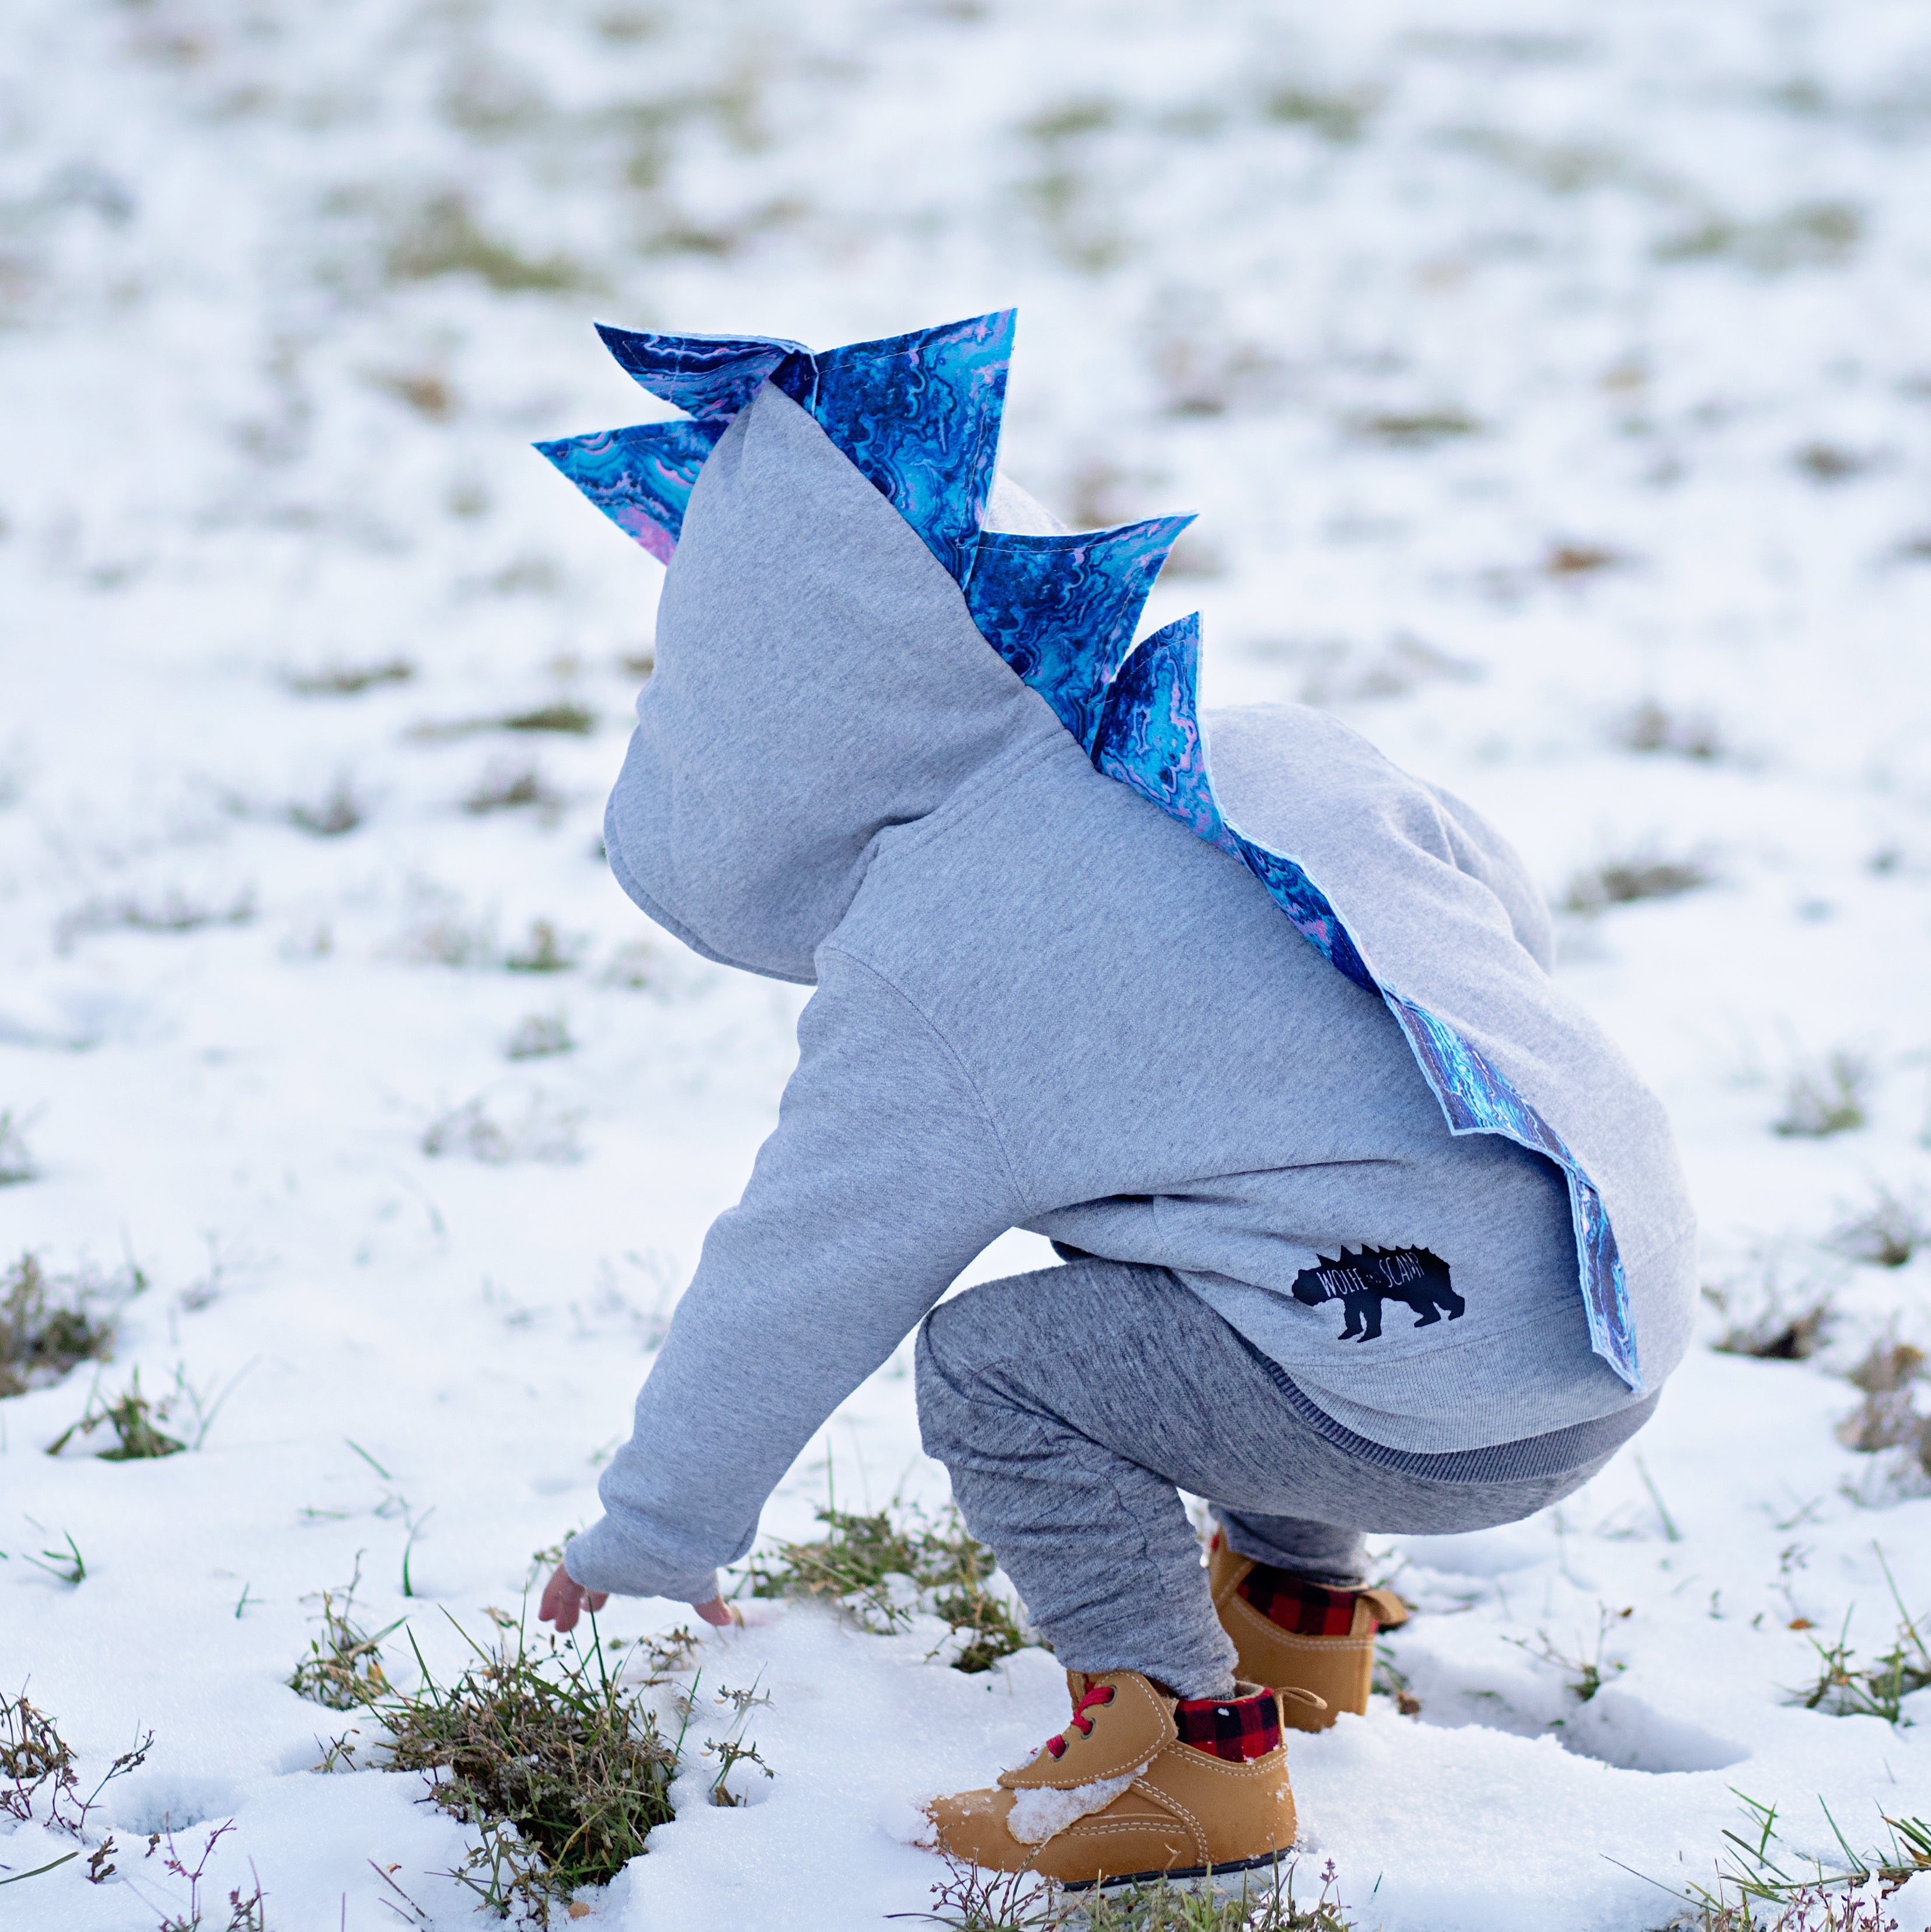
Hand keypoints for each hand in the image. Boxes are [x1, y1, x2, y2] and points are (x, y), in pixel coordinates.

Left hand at [537, 1562, 736, 1632]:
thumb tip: (729, 1620)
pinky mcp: (582, 1557)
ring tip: (561, 1627)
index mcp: (641, 1558)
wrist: (668, 1528)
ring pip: (577, 1579)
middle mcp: (618, 1553)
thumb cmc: (686, 1555)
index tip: (603, 1604)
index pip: (622, 1573)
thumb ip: (707, 1602)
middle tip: (587, 1609)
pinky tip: (547, 1618)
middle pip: (598, 1574)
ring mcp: (599, 1553)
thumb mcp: (697, 1584)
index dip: (611, 1589)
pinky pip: (562, 1580)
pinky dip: (552, 1598)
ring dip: (568, 1604)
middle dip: (591, 1594)